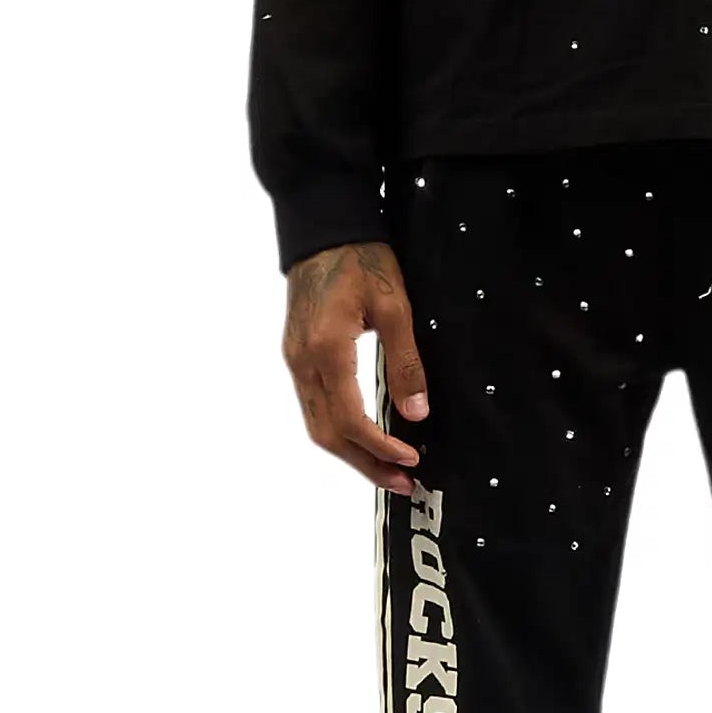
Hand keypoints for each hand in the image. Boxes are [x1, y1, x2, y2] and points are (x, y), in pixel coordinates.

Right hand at [282, 239, 429, 492]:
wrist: (323, 229)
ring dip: (351, 453)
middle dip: (365, 464)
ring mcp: (294, 360)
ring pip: (317, 425)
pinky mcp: (296, 356)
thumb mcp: (395, 307)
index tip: (411, 460)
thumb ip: (406, 361)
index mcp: (327, 351)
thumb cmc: (360, 260)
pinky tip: (363, 438)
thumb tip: (417, 411)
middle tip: (402, 482)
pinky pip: (313, 406)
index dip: (380, 447)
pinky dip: (338, 431)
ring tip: (387, 469)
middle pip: (328, 434)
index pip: (350, 420)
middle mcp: (302, 362)